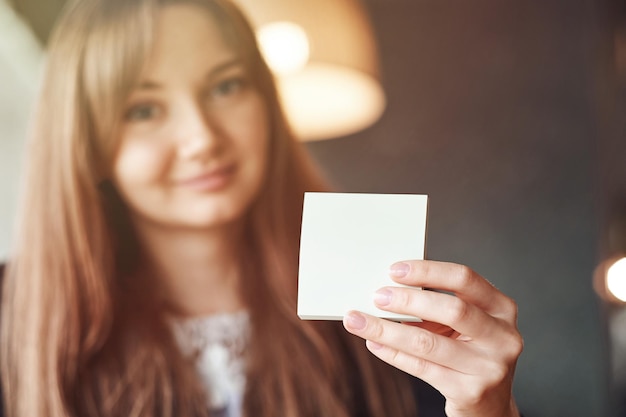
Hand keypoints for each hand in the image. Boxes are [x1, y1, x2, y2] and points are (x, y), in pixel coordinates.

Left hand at [342, 260, 522, 416]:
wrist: (491, 405)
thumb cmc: (472, 354)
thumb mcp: (467, 324)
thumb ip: (440, 305)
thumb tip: (390, 289)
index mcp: (502, 308)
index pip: (464, 279)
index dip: (427, 271)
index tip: (394, 270)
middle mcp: (502, 336)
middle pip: (451, 309)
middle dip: (407, 300)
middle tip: (377, 296)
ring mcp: (489, 366)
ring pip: (428, 342)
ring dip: (387, 330)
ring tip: (360, 321)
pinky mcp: (470, 392)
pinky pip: (421, 367)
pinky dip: (392, 353)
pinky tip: (374, 343)